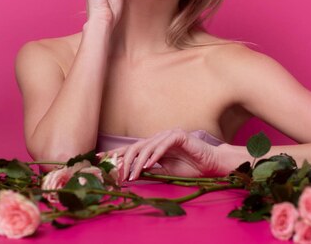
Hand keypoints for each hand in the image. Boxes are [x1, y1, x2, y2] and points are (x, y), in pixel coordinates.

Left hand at [108, 129, 222, 181]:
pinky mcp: (179, 135)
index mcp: (153, 146)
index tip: (99, 159)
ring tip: (132, 175)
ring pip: (147, 146)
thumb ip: (150, 172)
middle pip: (135, 146)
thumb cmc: (190, 168)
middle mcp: (158, 138)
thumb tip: (130, 175)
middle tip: (118, 175)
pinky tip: (149, 165)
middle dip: (124, 160)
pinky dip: (155, 155)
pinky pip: (163, 144)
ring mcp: (168, 135)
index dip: (115, 153)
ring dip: (138, 162)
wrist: (211, 164)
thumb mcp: (165, 173)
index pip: (131, 148)